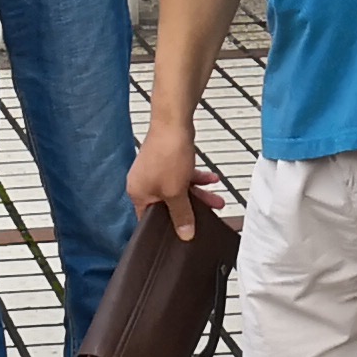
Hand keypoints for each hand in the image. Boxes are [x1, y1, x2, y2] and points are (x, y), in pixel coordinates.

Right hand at [129, 114, 229, 240]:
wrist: (173, 122)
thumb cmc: (167, 154)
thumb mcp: (176, 192)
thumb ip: (181, 214)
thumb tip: (185, 234)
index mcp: (138, 194)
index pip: (149, 220)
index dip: (167, 228)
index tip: (183, 234)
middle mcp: (143, 183)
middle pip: (168, 205)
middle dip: (192, 209)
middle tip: (210, 215)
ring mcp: (155, 171)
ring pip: (178, 190)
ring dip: (199, 194)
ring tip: (218, 199)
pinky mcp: (166, 160)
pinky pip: (182, 176)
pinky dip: (196, 178)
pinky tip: (212, 179)